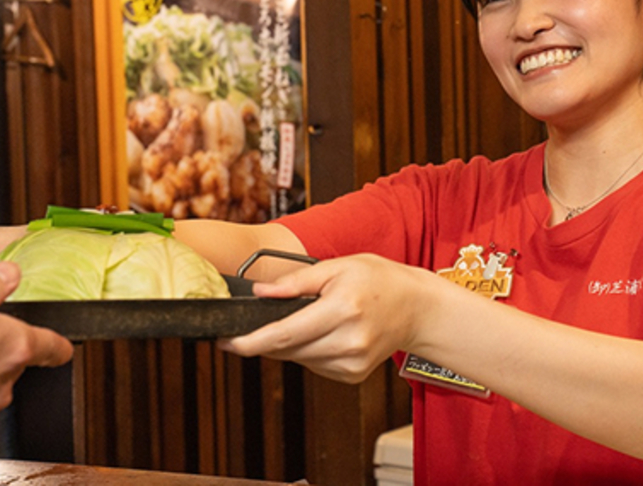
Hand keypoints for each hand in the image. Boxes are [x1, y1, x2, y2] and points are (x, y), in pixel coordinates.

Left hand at [217, 254, 438, 382]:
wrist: (416, 308)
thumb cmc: (378, 280)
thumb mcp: (338, 267)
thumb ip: (296, 281)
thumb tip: (259, 293)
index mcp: (343, 309)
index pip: (285, 333)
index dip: (250, 341)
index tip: (226, 341)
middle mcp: (348, 341)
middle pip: (287, 349)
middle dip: (264, 339)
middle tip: (254, 324)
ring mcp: (352, 363)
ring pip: (297, 359)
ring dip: (288, 342)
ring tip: (307, 318)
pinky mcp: (352, 376)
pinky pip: (312, 365)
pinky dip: (306, 350)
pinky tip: (322, 333)